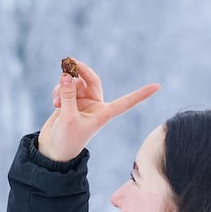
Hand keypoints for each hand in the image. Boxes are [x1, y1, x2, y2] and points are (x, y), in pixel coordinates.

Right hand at [37, 60, 159, 162]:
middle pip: (93, 80)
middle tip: (68, 61)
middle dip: (81, 70)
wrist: (53, 150)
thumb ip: (67, 96)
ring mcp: (82, 102)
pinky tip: (53, 102)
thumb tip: (66, 75)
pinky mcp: (69, 101)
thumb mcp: (68, 118)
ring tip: (56, 100)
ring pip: (75, 83)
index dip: (140, 95)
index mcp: (104, 113)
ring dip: (64, 86)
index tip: (158, 86)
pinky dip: (59, 90)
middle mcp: (96, 106)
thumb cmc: (66, 140)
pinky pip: (65, 87)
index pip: (126, 102)